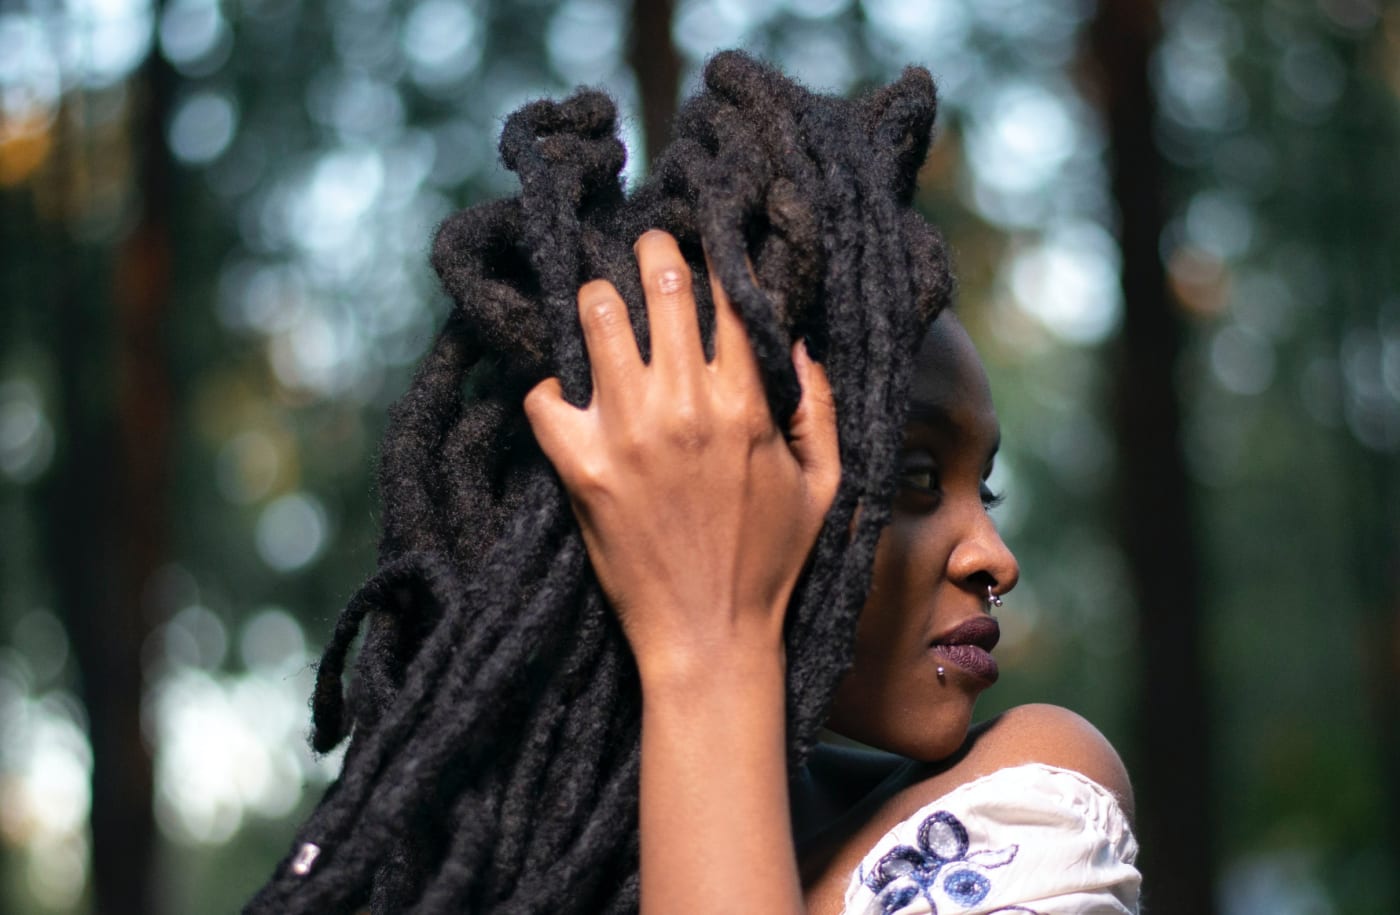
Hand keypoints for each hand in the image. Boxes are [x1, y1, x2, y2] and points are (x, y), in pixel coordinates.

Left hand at [523, 230, 838, 680]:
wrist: (708, 636)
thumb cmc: (771, 562)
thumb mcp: (823, 484)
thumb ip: (820, 405)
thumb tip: (798, 340)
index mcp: (745, 403)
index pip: (726, 296)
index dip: (715, 259)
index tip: (706, 247)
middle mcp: (682, 406)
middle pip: (658, 282)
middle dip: (652, 251)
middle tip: (646, 246)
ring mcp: (624, 433)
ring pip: (595, 317)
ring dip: (598, 301)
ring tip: (601, 304)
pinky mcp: (577, 467)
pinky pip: (541, 395)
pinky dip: (547, 387)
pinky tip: (563, 392)